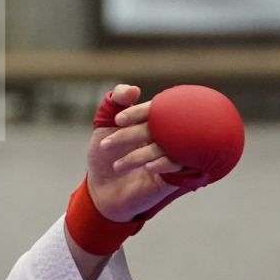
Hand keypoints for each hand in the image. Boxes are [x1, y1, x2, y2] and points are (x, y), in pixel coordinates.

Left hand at [84, 84, 187, 222]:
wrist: (102, 190)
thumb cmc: (104, 155)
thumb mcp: (104, 124)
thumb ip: (114, 101)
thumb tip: (133, 90)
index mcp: (153, 119)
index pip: (153, 108)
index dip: (136, 112)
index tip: (117, 121)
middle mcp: (165, 135)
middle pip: (159, 127)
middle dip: (132, 135)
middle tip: (106, 145)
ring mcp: (172, 154)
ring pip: (167, 147)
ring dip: (140, 154)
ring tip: (116, 165)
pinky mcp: (175, 175)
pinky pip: (178, 164)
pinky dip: (163, 164)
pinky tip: (147, 167)